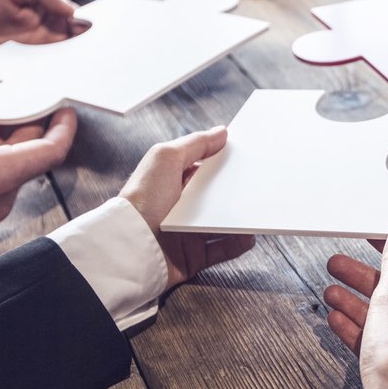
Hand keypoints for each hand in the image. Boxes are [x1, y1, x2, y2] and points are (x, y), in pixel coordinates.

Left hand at [118, 128, 254, 288]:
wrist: (131, 246)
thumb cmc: (142, 198)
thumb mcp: (165, 157)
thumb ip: (195, 143)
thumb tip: (221, 132)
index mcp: (172, 182)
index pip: (203, 169)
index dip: (223, 163)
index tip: (245, 158)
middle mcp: (180, 207)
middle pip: (217, 197)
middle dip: (236, 191)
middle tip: (256, 184)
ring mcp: (188, 232)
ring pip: (223, 223)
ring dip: (241, 218)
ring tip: (255, 211)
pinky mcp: (194, 256)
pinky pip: (223, 249)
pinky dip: (237, 242)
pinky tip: (247, 234)